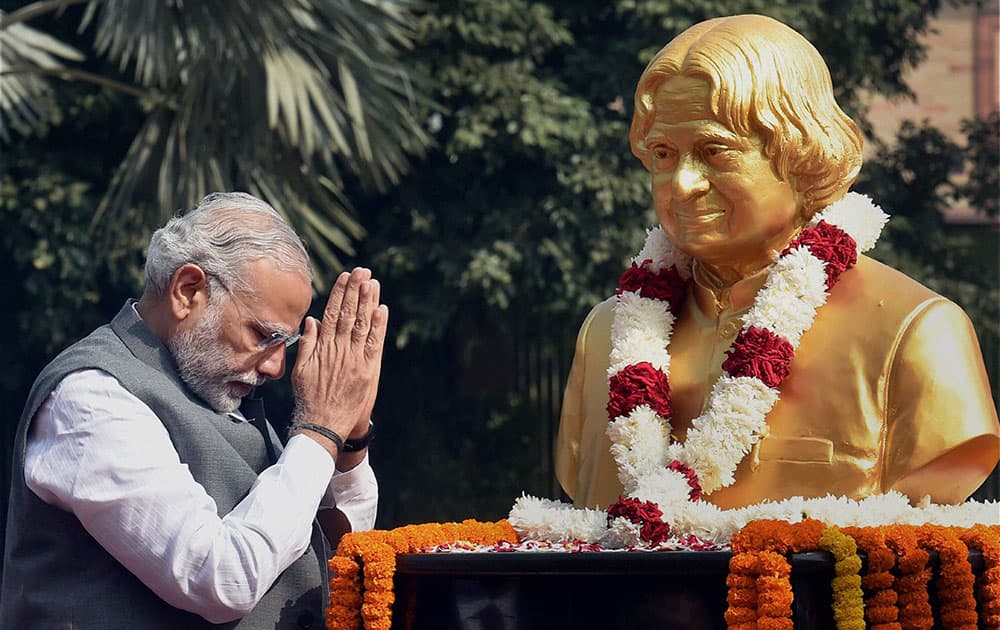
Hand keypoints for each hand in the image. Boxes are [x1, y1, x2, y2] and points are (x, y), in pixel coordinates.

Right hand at [291, 267, 387, 459]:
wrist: (322, 424)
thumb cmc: (309, 398)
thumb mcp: (301, 370)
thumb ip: (307, 344)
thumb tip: (311, 320)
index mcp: (323, 347)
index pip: (332, 313)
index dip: (340, 293)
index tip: (345, 276)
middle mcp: (339, 350)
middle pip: (349, 314)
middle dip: (355, 290)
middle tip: (362, 271)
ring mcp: (354, 359)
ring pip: (362, 325)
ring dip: (368, 302)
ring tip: (372, 282)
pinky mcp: (367, 370)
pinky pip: (374, 344)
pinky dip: (378, 326)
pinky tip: (382, 309)